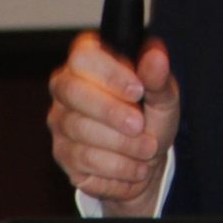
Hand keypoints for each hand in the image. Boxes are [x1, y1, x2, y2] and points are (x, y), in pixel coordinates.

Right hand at [46, 31, 178, 214]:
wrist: (146, 158)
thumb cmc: (151, 117)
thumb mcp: (163, 96)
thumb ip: (158, 77)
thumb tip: (156, 56)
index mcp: (89, 61)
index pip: (83, 56)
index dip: (109, 73)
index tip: (138, 91)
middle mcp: (66, 86)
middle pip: (73, 91)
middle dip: (111, 111)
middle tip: (140, 125)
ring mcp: (60, 121)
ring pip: (80, 129)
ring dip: (121, 144)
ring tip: (147, 149)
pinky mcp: (62, 154)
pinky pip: (83, 160)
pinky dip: (117, 166)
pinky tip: (134, 166)